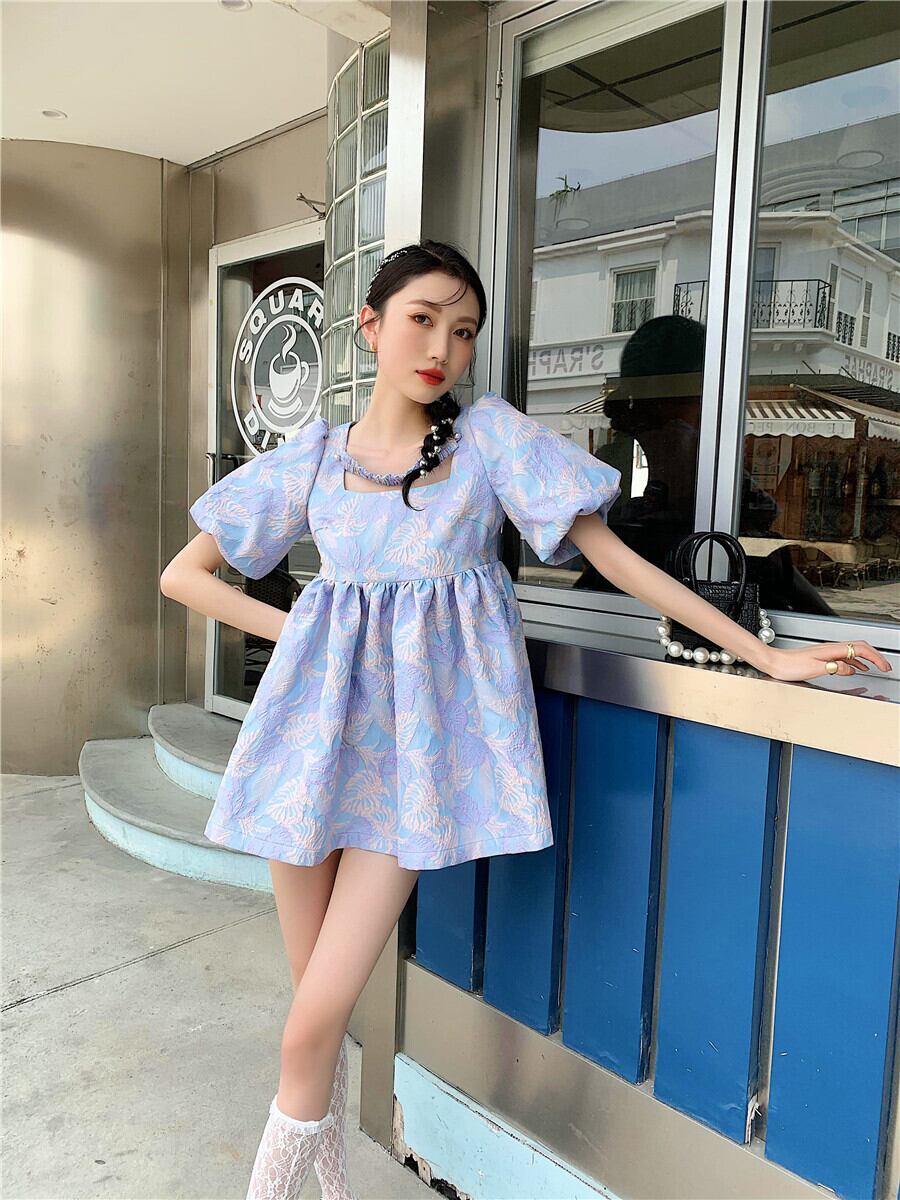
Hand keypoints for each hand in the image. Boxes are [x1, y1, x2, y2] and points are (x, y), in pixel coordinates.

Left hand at [765, 640, 891, 682]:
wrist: (774, 662)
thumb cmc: (789, 665)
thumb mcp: (814, 669)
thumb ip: (834, 668)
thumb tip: (849, 669)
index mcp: (830, 649)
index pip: (860, 650)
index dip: (875, 658)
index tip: (884, 666)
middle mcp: (830, 648)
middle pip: (859, 647)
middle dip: (875, 656)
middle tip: (885, 666)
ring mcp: (827, 652)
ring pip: (853, 652)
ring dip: (867, 659)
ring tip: (876, 667)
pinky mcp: (823, 657)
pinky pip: (844, 657)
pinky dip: (855, 662)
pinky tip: (856, 669)